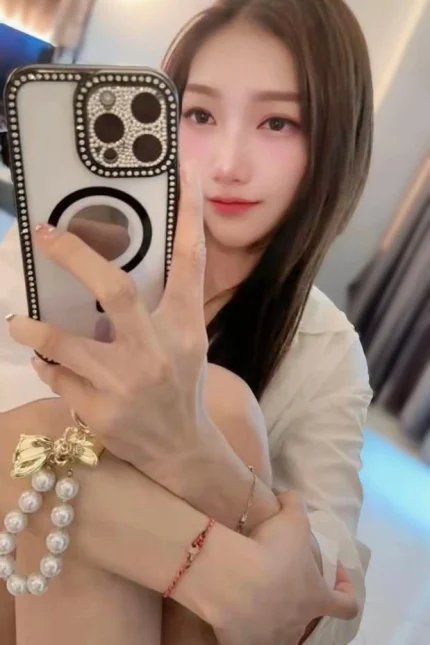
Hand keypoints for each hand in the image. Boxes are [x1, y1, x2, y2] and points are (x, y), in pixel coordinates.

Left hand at [7, 167, 211, 476]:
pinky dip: (47, 363)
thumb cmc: (183, 387)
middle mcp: (157, 350)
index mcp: (184, 327)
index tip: (185, 173)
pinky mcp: (100, 411)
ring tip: (18, 320)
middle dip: (74, 255)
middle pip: (113, 289)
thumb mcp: (185, 342)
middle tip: (42, 234)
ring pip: (65, 341)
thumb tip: (110, 274)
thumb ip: (159, 309)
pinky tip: (47, 361)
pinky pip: (57, 376)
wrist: (182, 448)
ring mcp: (126, 383)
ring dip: (34, 327)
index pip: (191, 263)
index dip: (189, 216)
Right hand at [216, 491, 357, 644]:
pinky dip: (243, 623)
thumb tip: (290, 496)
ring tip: (254, 591)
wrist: (232, 580)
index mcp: (317, 598)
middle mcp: (299, 623)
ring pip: (279, 630)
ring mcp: (273, 637)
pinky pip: (247, 634)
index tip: (333, 571)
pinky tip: (231, 603)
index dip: (346, 588)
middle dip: (299, 599)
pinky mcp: (243, 642)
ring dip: (272, 613)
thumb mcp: (291, 520)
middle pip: (308, 618)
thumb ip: (295, 504)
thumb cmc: (273, 552)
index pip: (347, 604)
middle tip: (281, 578)